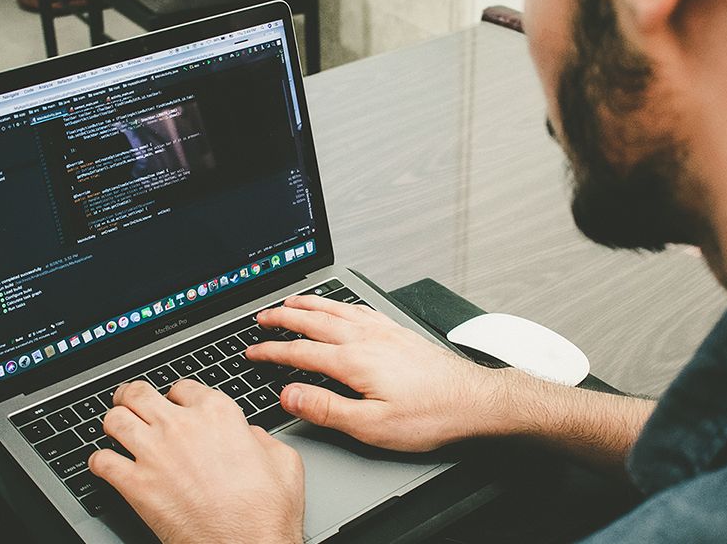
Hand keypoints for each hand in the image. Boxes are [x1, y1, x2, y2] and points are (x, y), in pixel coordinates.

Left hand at [88, 380, 303, 543]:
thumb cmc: (267, 511)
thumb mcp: (283, 460)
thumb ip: (260, 437)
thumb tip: (248, 435)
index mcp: (218, 414)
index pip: (183, 387)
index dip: (177, 396)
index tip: (175, 404)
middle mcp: (181, 426)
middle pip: (139, 394)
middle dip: (132, 396)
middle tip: (130, 402)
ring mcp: (154, 453)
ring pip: (114, 419)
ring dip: (113, 422)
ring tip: (116, 429)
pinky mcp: (136, 485)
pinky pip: (101, 461)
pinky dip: (99, 462)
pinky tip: (106, 465)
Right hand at [246, 295, 502, 451]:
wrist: (475, 401)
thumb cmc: (430, 416)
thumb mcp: (372, 426)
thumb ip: (327, 409)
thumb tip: (290, 395)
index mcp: (355, 361)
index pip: (300, 352)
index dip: (272, 352)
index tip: (252, 351)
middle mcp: (367, 339)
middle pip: (314, 321)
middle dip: (284, 318)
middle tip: (261, 317)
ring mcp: (384, 332)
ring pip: (337, 310)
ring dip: (309, 304)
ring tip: (291, 301)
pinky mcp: (399, 333)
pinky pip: (360, 309)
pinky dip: (340, 304)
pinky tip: (339, 306)